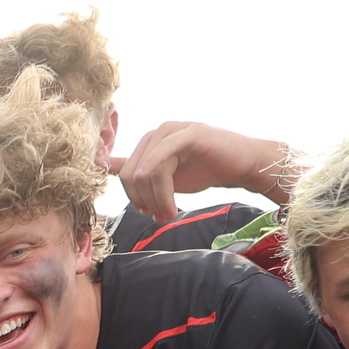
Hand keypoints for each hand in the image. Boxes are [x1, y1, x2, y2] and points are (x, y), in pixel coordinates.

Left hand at [110, 121, 293, 224]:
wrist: (240, 166)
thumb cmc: (204, 171)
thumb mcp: (167, 179)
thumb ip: (141, 175)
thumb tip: (108, 167)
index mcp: (149, 145)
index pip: (125, 171)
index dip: (131, 194)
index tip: (144, 212)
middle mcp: (157, 134)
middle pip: (133, 173)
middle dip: (144, 200)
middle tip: (160, 218)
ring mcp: (173, 130)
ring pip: (149, 170)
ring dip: (158, 197)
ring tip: (170, 213)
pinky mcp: (190, 132)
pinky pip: (165, 150)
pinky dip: (154, 166)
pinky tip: (151, 182)